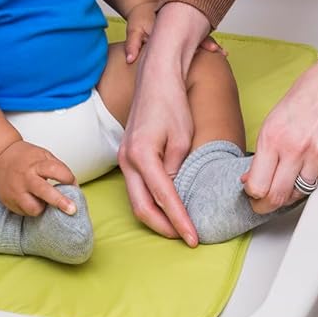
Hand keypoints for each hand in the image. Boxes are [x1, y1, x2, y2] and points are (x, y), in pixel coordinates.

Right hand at [0, 140, 77, 216]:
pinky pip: (25, 212)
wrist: (0, 157)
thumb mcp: (44, 155)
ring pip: (34, 208)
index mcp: (37, 164)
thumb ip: (59, 169)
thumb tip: (74, 187)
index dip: (68, 179)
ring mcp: (16, 191)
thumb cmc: (26, 157)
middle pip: (45, 192)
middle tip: (72, 210)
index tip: (73, 184)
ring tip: (43, 201)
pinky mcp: (9, 201)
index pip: (56, 171)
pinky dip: (32, 209)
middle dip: (60, 202)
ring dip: (43, 208)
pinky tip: (31, 200)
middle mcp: (26, 178)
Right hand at [118, 2, 211, 243]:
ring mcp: (124, 158)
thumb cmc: (172, 104)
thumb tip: (174, 192)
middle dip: (164, 227)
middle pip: (141, 207)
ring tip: (178, 227)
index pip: (164, 197)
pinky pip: (136, 186)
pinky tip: (166, 205)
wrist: (156, 78)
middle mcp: (128, 159)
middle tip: (184, 238)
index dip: (179, 221)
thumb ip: (178, 169)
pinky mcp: (126, 155)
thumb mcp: (184, 138)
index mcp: (143, 155)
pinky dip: (150, 201)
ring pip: (136, 199)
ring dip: (156, 216)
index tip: (193, 238)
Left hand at [122, 2, 225, 63]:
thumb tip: (130, 59)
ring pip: (199, 34)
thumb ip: (133, 44)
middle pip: (198, 32)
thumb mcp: (134, 30)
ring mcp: (182, 26)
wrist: (144, 7)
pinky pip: (196, 36)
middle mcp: (179, 24)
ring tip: (224, 54)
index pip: (187, 32)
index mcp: (169, 23)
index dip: (200, 41)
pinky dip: (205, 43)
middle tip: (222, 52)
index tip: (212, 47)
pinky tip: (216, 52)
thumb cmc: (139, 19)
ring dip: (210, 42)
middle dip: (210, 42)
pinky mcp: (183, 30)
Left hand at [241, 59, 317, 212]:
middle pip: (276, 197)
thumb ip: (264, 150)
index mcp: (274, 136)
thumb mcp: (275, 117)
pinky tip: (304, 170)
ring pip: (298, 194)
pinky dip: (308, 181)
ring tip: (284, 185)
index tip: (252, 195)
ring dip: (289, 193)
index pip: (258, 184)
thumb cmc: (310, 93)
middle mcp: (294, 149)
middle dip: (266, 205)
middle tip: (263, 204)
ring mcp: (317, 157)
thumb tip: (252, 175)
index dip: (252, 195)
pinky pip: (316, 182)